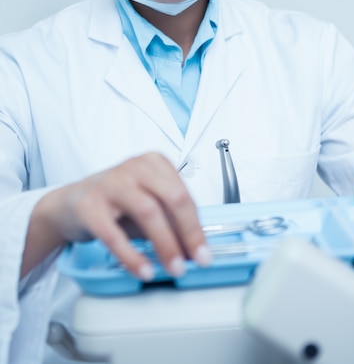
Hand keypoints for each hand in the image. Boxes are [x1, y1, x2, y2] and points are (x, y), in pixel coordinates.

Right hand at [23, 153, 210, 279]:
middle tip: (196, 260)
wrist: (71, 202)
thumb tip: (194, 247)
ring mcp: (110, 183)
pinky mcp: (89, 205)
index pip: (184, 194)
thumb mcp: (147, 201)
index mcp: (153, 163)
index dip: (197, 225)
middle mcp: (134, 167)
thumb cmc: (116, 202)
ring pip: (148, 212)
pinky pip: (114, 234)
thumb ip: (170, 218)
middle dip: (188, 232)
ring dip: (165, 244)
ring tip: (173, 268)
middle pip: (172, 198)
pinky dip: (132, 255)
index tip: (204, 251)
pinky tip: (143, 270)